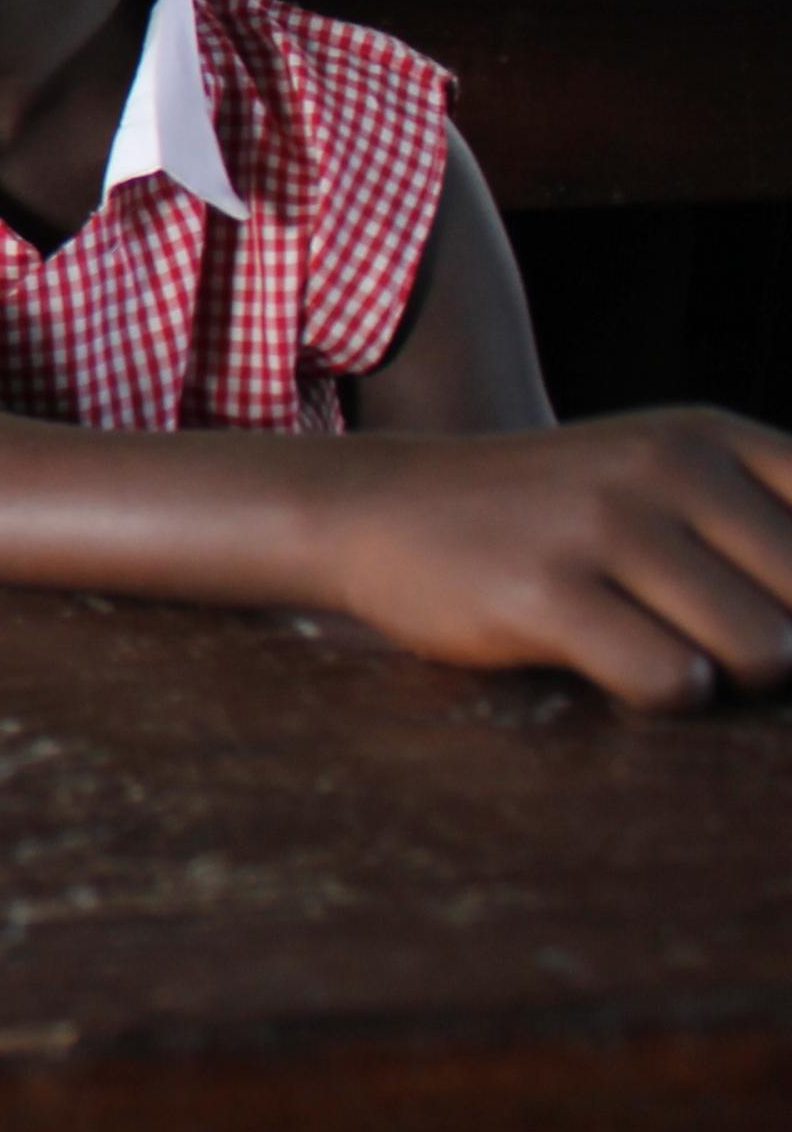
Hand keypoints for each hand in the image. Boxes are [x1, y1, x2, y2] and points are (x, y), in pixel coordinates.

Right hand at [323, 408, 791, 709]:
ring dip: (723, 678)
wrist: (378, 506)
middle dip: (774, 648)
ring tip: (658, 648)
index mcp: (708, 437)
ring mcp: (601, 523)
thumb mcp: (659, 481)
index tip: (758, 602)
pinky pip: (673, 682)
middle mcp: (665, 465)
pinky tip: (610, 661)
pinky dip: (660, 694)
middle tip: (701, 639)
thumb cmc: (545, 516)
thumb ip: (764, 531)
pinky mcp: (544, 590)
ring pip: (762, 651)